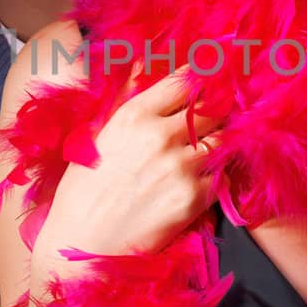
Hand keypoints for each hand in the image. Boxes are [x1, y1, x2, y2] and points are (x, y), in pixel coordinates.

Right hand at [32, 66, 221, 269]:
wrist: (83, 243)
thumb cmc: (83, 190)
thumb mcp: (98, 134)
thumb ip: (126, 97)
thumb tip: (141, 63)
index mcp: (134, 115)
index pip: (185, 81)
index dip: (201, 79)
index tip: (209, 81)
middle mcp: (161, 136)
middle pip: (213, 108)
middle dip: (215, 111)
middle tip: (211, 120)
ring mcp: (181, 167)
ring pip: (223, 140)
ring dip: (218, 143)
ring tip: (204, 152)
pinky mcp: (194, 198)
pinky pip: (221, 176)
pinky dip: (215, 176)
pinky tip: (196, 181)